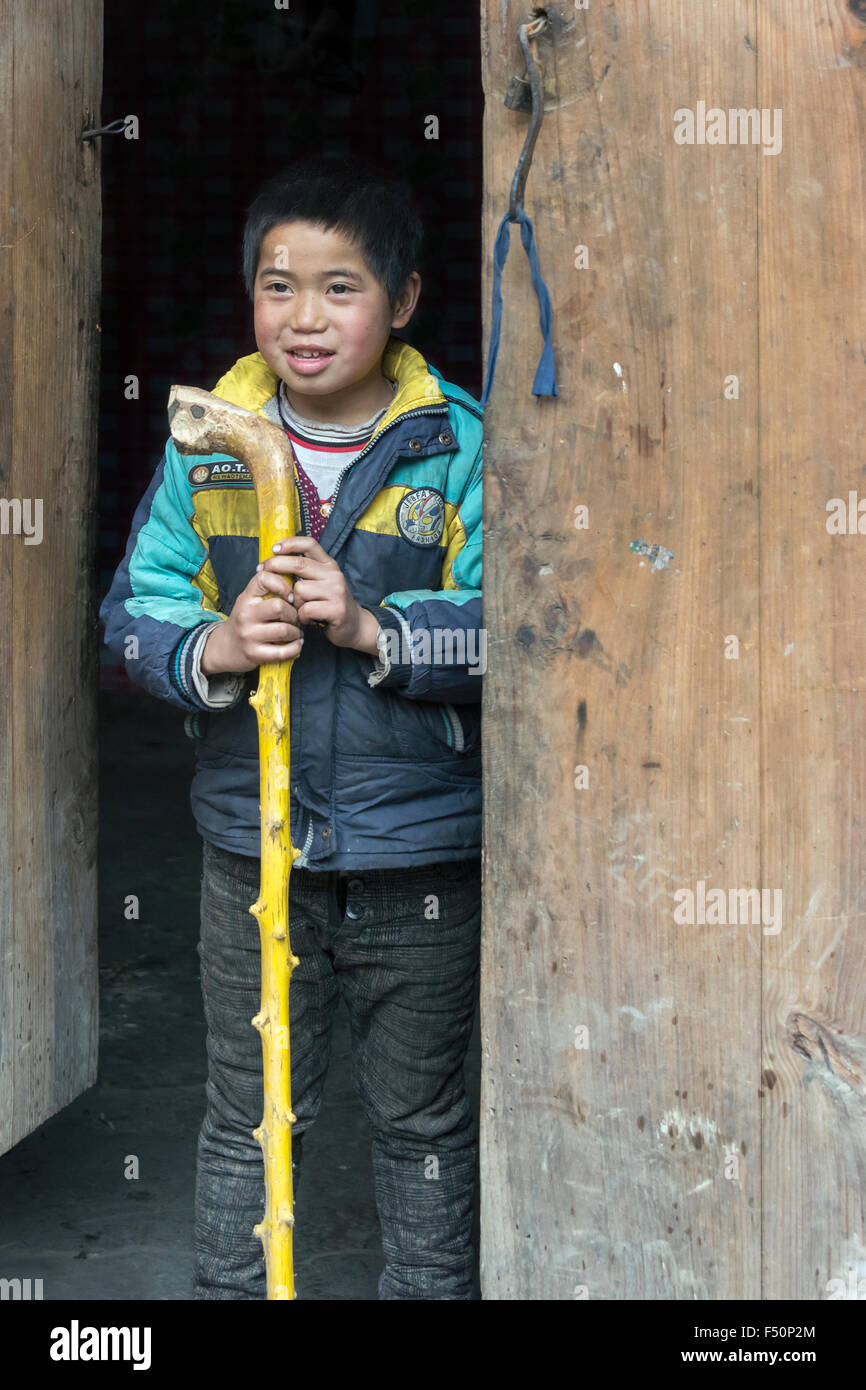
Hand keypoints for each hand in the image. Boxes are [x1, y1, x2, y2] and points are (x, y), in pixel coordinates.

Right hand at [200, 563, 303, 674]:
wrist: (223, 647)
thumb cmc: (244, 621)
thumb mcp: (250, 600)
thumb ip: (267, 590)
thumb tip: (295, 580)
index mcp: (247, 598)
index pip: (264, 578)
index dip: (283, 584)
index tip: (290, 596)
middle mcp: (245, 614)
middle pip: (279, 607)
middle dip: (294, 613)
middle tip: (297, 618)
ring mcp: (249, 635)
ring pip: (284, 630)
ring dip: (297, 632)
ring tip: (297, 632)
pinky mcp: (254, 654)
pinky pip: (283, 651)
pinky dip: (295, 647)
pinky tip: (296, 644)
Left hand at [258, 536, 380, 654]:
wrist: (354, 626)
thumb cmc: (329, 604)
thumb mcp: (321, 582)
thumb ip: (304, 572)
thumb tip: (274, 561)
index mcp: (329, 565)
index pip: (309, 544)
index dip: (290, 543)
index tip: (274, 549)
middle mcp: (334, 574)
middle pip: (298, 564)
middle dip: (275, 566)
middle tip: (261, 572)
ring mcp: (336, 591)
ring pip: (299, 590)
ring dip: (293, 602)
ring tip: (300, 609)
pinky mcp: (336, 610)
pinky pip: (306, 610)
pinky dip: (302, 617)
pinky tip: (308, 620)